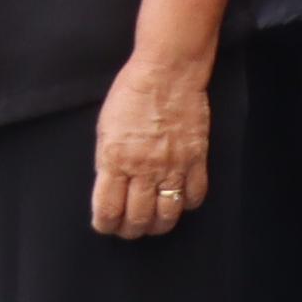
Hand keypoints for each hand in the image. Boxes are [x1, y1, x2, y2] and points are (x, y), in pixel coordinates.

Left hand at [89, 53, 212, 239]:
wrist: (167, 71)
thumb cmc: (131, 94)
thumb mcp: (105, 127)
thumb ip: (107, 161)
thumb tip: (109, 187)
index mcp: (115, 160)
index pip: (107, 210)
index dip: (105, 224)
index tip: (105, 225)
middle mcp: (143, 169)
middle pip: (137, 218)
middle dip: (129, 230)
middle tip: (128, 228)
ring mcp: (172, 166)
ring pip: (167, 215)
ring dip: (158, 225)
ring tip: (153, 222)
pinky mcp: (196, 159)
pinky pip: (194, 196)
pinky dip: (185, 205)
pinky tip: (178, 200)